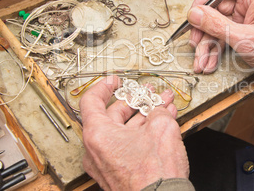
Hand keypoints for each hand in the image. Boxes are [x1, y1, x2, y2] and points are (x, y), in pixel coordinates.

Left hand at [80, 75, 188, 189]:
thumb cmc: (154, 174)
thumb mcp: (161, 126)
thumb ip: (157, 110)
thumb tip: (159, 109)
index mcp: (98, 134)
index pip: (91, 101)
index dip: (104, 86)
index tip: (114, 80)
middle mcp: (96, 150)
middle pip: (112, 115)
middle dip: (136, 101)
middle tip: (149, 93)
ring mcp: (107, 164)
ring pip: (124, 131)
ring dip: (143, 116)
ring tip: (162, 106)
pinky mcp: (118, 173)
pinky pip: (128, 145)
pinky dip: (143, 133)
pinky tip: (160, 124)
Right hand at [187, 0, 253, 78]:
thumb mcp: (244, 38)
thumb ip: (217, 25)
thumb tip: (196, 13)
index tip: (194, 12)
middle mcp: (248, 3)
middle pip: (215, 9)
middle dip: (203, 29)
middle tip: (195, 43)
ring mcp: (244, 16)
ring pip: (216, 25)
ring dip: (207, 44)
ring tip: (202, 61)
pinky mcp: (242, 28)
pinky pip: (222, 34)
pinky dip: (215, 48)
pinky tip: (210, 60)